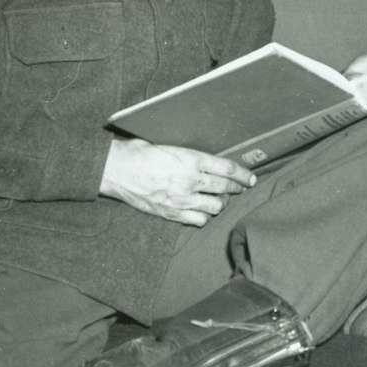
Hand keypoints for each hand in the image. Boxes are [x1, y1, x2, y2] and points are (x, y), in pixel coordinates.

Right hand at [100, 138, 255, 226]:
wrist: (116, 170)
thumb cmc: (139, 153)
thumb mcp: (167, 145)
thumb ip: (188, 155)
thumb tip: (204, 159)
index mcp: (191, 159)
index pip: (227, 169)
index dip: (242, 175)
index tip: (250, 178)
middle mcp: (190, 180)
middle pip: (225, 188)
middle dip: (236, 189)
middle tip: (240, 188)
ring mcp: (182, 199)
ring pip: (216, 206)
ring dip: (220, 203)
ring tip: (219, 199)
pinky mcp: (172, 213)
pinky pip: (199, 220)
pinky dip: (204, 217)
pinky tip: (202, 211)